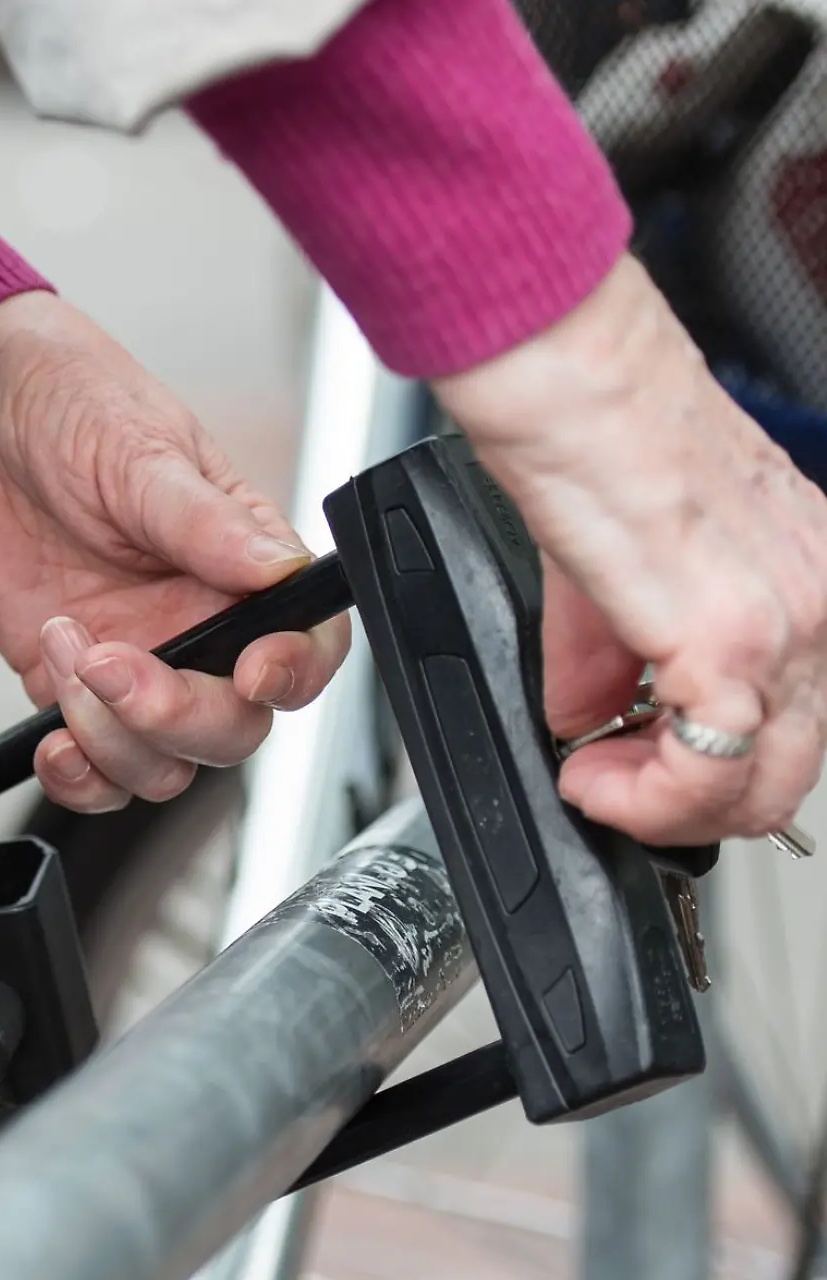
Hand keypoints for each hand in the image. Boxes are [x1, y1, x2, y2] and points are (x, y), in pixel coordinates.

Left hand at [0, 293, 348, 810]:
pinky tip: (52, 739)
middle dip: (176, 717)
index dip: (294, 674)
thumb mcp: (140, 448)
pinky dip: (80, 778)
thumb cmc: (67, 400)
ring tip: (63, 648)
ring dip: (113, 738)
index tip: (250, 672)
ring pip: (166, 764)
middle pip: (234, 727)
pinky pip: (99, 773)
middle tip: (111, 663)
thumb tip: (279, 566)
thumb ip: (208, 521)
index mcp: (243, 565)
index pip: (308, 644)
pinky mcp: (74, 690)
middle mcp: (201, 627)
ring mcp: (140, 666)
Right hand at [437, 255, 826, 845]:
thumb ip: (613, 657)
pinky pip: (706, 773)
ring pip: (761, 792)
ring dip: (660, 806)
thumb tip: (588, 716)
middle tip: (609, 780)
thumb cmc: (599, 433)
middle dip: (685, 806)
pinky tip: (592, 772)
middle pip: (789, 778)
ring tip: (595, 774)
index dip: (701, 770)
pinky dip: (642, 798)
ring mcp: (789, 624)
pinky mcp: (732, 639)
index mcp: (809, 580)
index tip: (624, 760)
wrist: (572, 379)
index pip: (794, 726)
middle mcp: (821, 603)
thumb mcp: (619, 567)